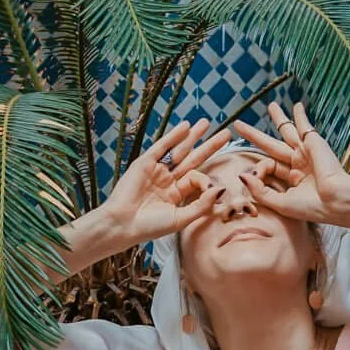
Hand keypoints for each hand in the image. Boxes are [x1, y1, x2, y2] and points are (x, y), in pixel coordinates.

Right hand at [97, 120, 228, 246]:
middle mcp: (168, 180)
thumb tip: (220, 189)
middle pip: (193, 159)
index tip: (210, 187)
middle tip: (226, 134)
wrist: (123, 224)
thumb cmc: (150, 226)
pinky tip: (186, 126)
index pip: (196, 179)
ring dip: (193, 136)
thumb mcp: (181, 218)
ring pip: (179, 150)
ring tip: (207, 123)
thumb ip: (202, 204)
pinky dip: (173, 136)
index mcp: (177, 194)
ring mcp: (156, 171)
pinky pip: (162, 147)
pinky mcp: (144, 163)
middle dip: (209, 146)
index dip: (205, 180)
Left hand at [233, 101, 349, 223]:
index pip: (268, 167)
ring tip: (271, 106)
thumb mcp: (279, 203)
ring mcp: (306, 151)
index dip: (258, 170)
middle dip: (254, 135)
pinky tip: (297, 106)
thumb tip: (242, 175)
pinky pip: (304, 125)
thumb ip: (259, 190)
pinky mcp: (313, 142)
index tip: (256, 176)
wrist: (336, 200)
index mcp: (292, 179)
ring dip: (279, 118)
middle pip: (271, 145)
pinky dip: (300, 115)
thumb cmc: (311, 206)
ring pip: (287, 131)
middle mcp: (298, 164)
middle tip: (238, 125)